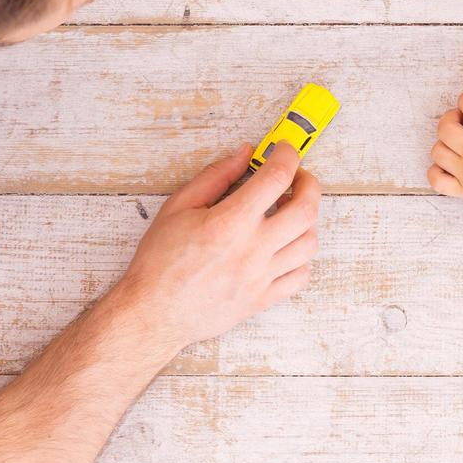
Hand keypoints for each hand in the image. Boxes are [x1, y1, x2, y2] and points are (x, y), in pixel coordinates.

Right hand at [114, 142, 319, 354]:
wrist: (154, 312)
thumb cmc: (160, 262)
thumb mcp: (179, 206)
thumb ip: (216, 176)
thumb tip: (244, 154)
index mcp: (230, 222)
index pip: (277, 177)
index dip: (286, 155)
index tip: (283, 150)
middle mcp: (252, 249)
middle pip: (306, 209)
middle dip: (309, 183)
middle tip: (297, 177)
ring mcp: (261, 277)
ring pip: (309, 243)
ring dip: (307, 220)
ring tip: (290, 212)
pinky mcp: (262, 299)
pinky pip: (301, 276)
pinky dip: (302, 257)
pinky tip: (286, 246)